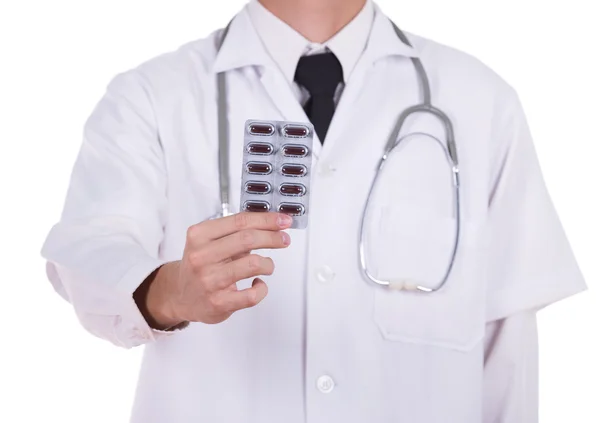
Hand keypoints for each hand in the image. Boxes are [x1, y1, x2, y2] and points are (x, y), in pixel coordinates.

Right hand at [144, 212, 292, 327]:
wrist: (180, 295)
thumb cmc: (201, 266)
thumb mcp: (209, 241)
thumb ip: (236, 232)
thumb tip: (272, 224)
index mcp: (199, 236)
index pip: (240, 221)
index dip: (266, 219)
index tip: (283, 220)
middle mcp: (201, 256)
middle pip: (248, 239)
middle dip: (272, 237)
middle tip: (284, 239)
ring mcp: (209, 280)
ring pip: (253, 264)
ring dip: (268, 264)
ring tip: (267, 266)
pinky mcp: (218, 302)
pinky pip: (252, 294)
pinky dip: (262, 288)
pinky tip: (258, 284)